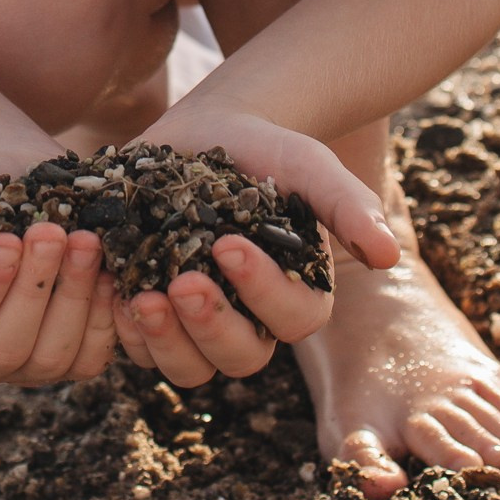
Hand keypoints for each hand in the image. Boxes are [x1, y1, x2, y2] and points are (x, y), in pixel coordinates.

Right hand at [0, 151, 118, 389]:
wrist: (10, 177)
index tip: (3, 239)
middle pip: (6, 349)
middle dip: (33, 288)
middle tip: (50, 232)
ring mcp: (27, 368)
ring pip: (52, 355)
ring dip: (72, 296)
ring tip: (84, 240)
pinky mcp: (73, 360)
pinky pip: (91, 355)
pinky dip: (103, 314)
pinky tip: (107, 269)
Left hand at [111, 106, 399, 390]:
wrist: (205, 132)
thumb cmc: (269, 151)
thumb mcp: (309, 167)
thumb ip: (347, 206)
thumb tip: (388, 256)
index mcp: (298, 295)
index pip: (294, 318)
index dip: (263, 290)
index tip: (230, 244)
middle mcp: (250, 320)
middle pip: (240, 358)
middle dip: (211, 326)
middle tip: (182, 282)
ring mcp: (197, 324)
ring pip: (188, 367)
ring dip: (165, 341)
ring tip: (141, 297)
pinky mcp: (150, 312)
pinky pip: (137, 348)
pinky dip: (123, 328)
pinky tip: (112, 289)